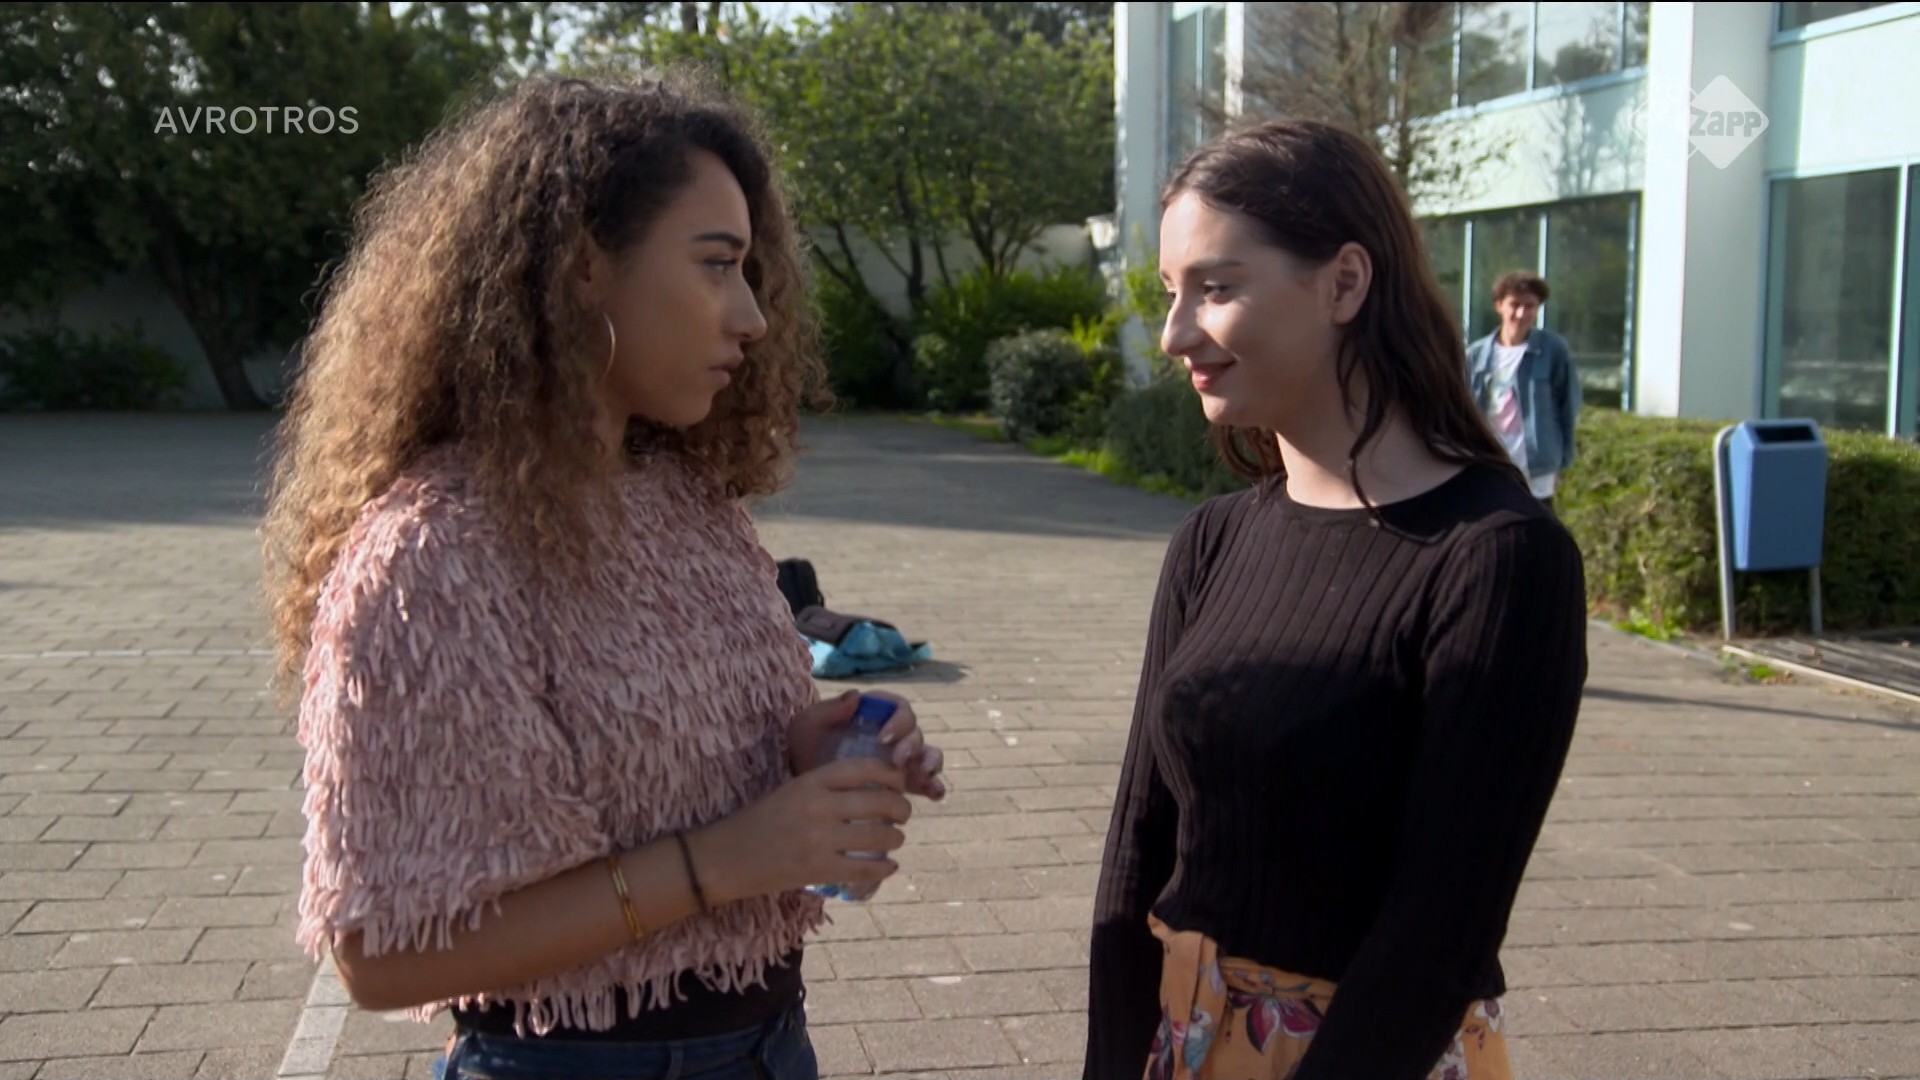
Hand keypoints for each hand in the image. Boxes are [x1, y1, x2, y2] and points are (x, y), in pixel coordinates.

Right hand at [692, 756, 912, 902]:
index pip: (864, 768)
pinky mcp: (818, 870)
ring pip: (879, 836)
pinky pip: (866, 869)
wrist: (726, 857)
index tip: (899, 783)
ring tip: (895, 840)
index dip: (891, 775)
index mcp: (810, 781)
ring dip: (896, 838)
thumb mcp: (792, 790)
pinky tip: (890, 866)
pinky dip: (885, 868)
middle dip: (901, 809)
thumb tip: (873, 786)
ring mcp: (818, 839)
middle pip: (880, 802)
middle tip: (903, 815)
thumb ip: (827, 785)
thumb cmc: (761, 821)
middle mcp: (817, 806)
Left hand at [790, 689, 946, 800]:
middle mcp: (894, 732)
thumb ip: (828, 709)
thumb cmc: (806, 747)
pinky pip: (925, 782)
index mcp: (876, 713)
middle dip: (911, 746)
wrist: (803, 782)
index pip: (899, 708)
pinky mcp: (902, 782)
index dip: (898, 721)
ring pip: (927, 754)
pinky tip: (935, 795)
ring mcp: (901, 757)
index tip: (883, 738)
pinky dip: (934, 786)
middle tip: (897, 761)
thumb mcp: (807, 724)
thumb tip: (856, 696)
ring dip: (930, 762)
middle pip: (915, 732)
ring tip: (924, 776)